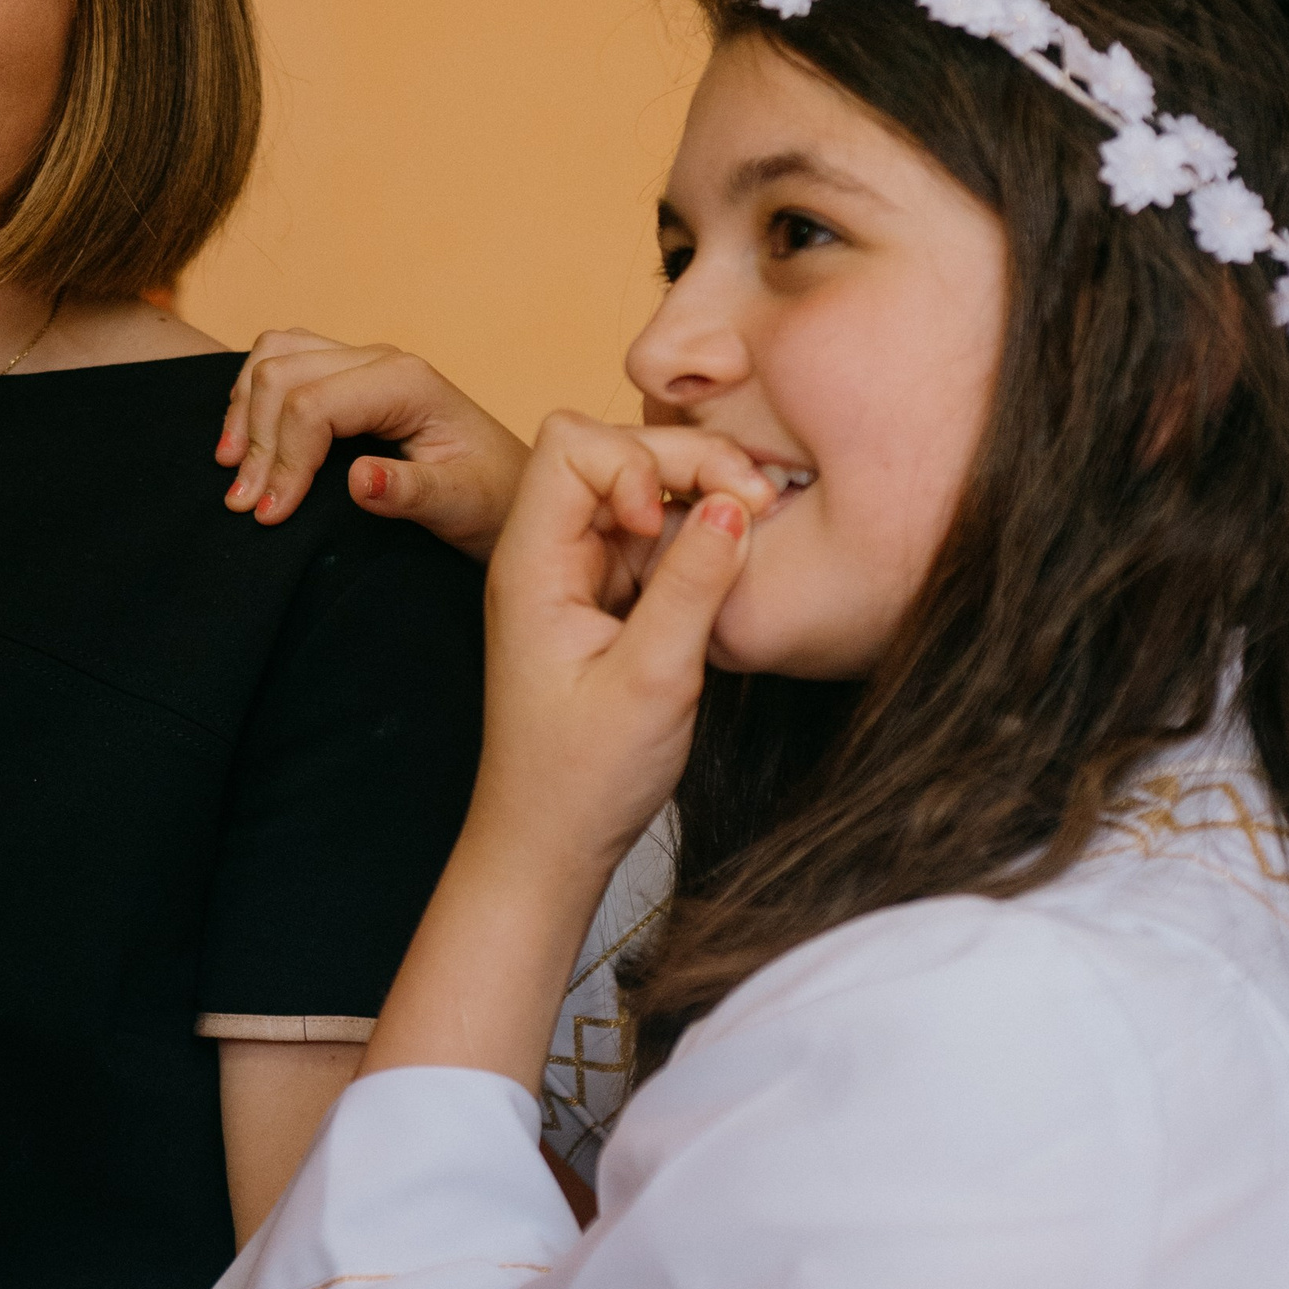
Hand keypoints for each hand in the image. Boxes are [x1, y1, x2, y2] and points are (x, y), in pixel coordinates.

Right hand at [218, 329, 528, 560]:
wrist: (513, 494)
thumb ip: (411, 492)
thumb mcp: (461, 506)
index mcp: (406, 383)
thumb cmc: (492, 501)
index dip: (282, 460)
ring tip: (235, 471)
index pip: (312, 404)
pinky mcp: (348, 375)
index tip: (270, 516)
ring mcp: (361, 362)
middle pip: (281, 373)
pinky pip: (284, 360)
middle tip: (245, 506)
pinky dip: (253, 396)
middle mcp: (380, 360)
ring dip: (244, 410)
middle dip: (255, 440)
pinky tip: (249, 442)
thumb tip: (359, 480)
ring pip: (274, 354)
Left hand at [366, 418, 777, 1093]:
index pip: (571, 445)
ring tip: (756, 521)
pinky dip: (694, 534)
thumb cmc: (584, 777)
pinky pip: (651, 536)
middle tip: (757, 501)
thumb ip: (693, 586)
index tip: (664, 523)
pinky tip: (733, 558)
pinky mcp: (605, 598)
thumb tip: (733, 504)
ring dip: (698, 493)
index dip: (632, 462)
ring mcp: (576, 574)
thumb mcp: (653, 681)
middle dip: (684, 461)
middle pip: (612, 451)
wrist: (549, 842)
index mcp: (531, 564)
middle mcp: (547, 556)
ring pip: (639, 488)